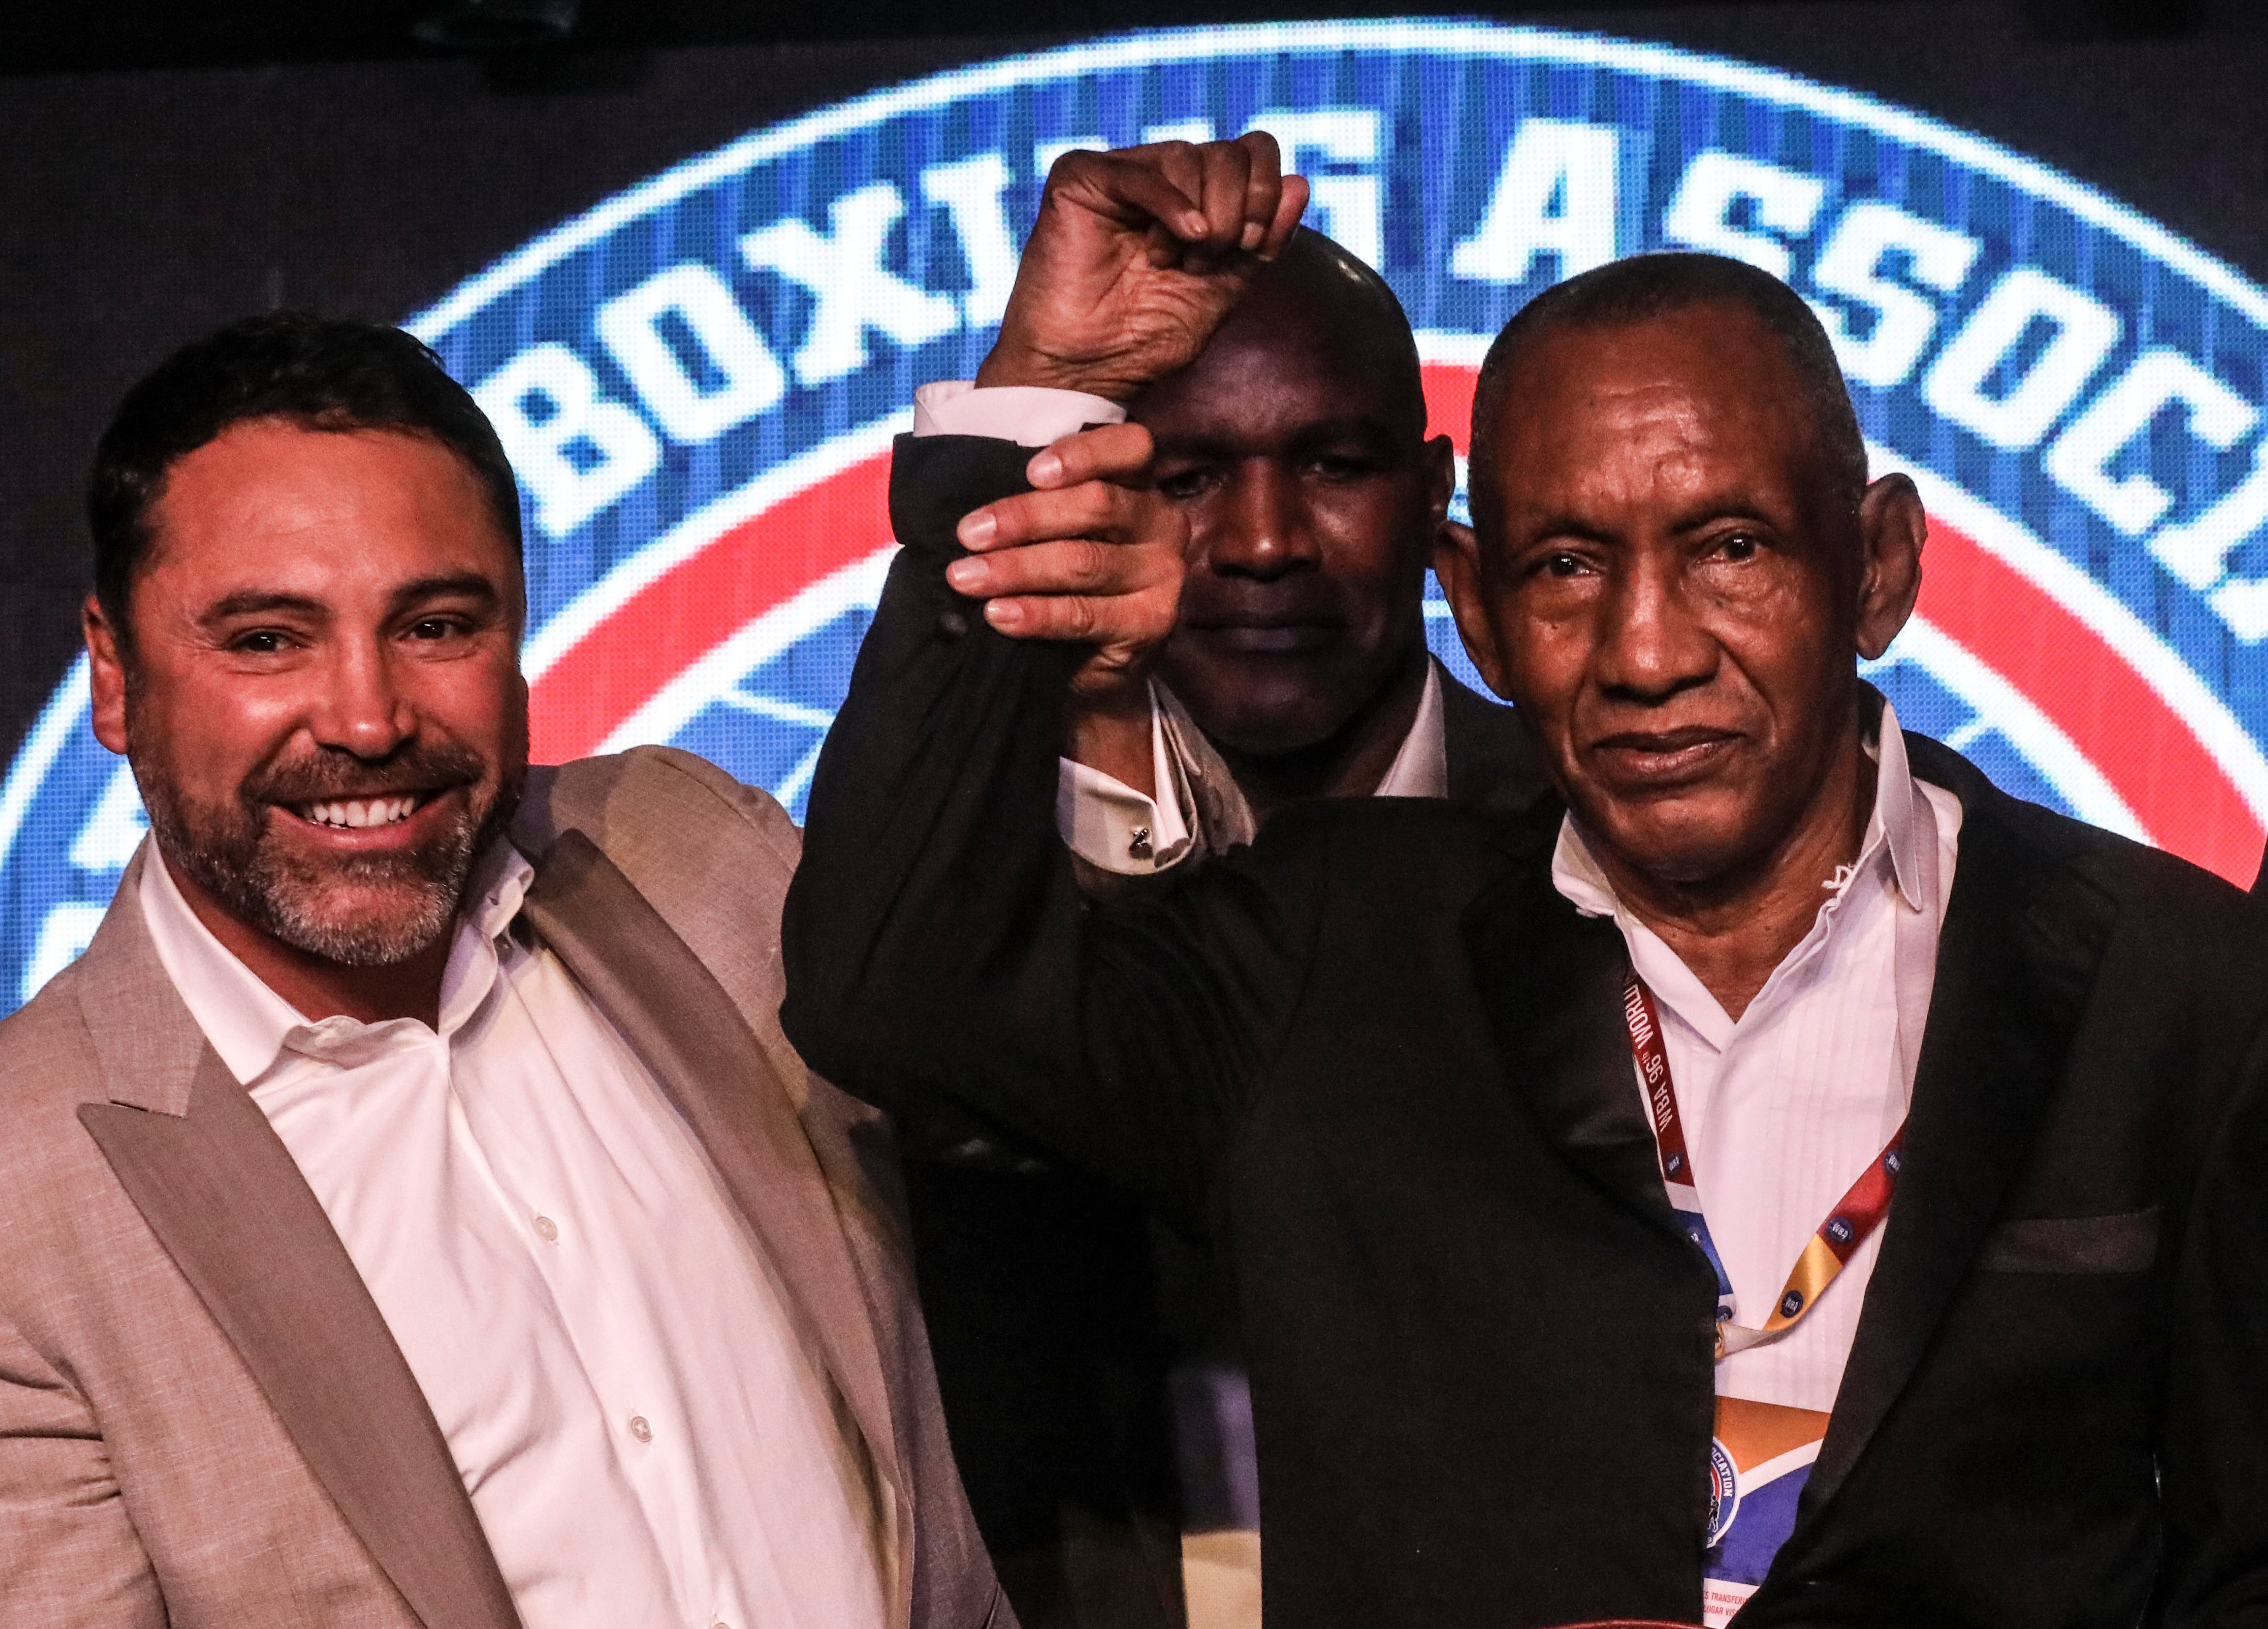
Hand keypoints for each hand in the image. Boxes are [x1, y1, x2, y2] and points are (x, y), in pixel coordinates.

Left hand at [944, 423, 1184, 717]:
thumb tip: (974, 508)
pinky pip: (1085, 615)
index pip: (1129, 447)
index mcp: (1140, 483)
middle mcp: (1162, 522)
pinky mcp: (1152, 622)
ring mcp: (1163, 574)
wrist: (1092, 659)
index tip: (1030, 472)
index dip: (1084, 453)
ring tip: (966, 577)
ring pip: (1084, 561)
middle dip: (1025, 518)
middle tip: (969, 534)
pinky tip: (999, 614)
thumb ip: (1036, 503)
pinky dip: (1037, 614)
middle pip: (1098, 504)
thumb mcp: (1055, 529)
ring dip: (1017, 568)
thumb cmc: (1064, 576)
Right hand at [976, 134, 1310, 400]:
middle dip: (1235, 210)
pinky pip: (1141, 172)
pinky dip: (1170, 204)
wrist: (1086, 370)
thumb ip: (1263, 241)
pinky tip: (1182, 239)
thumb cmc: (1146, 337)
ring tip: (1171, 264)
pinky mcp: (1081, 179)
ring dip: (1198, 218)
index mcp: (1198, 195)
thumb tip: (1300, 182)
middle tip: (1208, 260)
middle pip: (1228, 152)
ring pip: (1187, 156)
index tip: (1251, 247)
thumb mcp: (1226, 289)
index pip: (1253, 152)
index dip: (1265, 193)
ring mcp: (1121, 174)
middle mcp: (1162, 176)